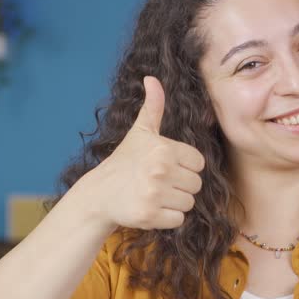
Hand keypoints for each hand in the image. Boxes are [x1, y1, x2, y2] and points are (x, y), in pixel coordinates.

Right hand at [86, 76, 204, 229]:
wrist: (100, 194)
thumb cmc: (125, 161)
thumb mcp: (140, 132)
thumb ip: (153, 106)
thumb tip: (152, 78)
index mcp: (164, 148)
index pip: (199, 163)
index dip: (185, 166)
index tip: (166, 167)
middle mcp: (160, 170)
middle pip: (196, 184)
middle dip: (181, 186)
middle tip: (158, 183)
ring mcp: (154, 194)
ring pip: (189, 203)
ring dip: (175, 203)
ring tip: (154, 194)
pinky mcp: (149, 215)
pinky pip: (178, 220)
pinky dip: (167, 218)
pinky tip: (151, 208)